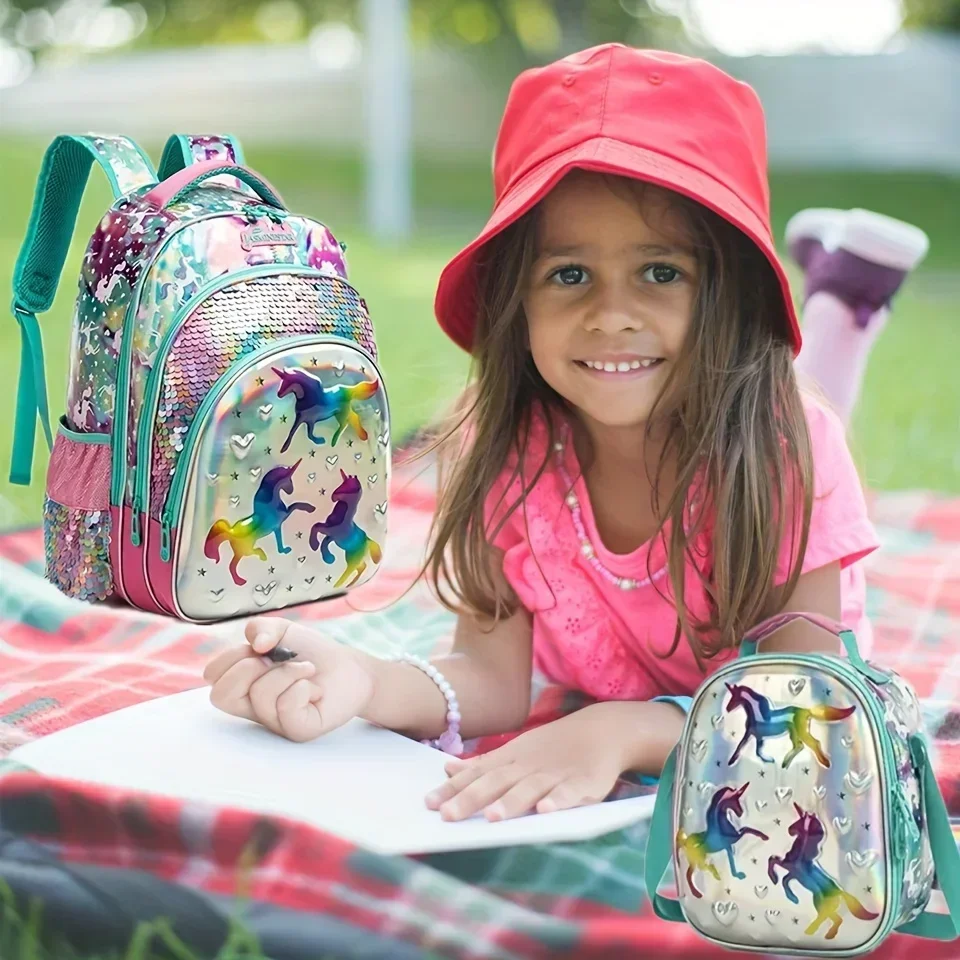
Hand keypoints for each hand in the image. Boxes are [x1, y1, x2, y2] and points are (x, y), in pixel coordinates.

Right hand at [203, 618, 375, 741]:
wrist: (348, 666)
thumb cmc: (310, 652)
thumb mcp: (281, 630)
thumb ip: (260, 627)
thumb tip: (256, 644)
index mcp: (242, 684)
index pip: (212, 676)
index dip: (232, 656)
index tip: (259, 648)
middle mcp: (253, 707)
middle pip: (220, 696)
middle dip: (248, 668)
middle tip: (274, 659)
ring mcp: (274, 722)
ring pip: (260, 695)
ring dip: (288, 671)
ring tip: (307, 669)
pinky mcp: (297, 730)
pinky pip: (287, 707)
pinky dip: (303, 687)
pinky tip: (314, 689)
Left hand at [424, 707, 625, 821]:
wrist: (601, 730)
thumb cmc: (552, 746)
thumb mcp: (516, 751)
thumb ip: (483, 763)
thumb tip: (447, 768)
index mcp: (511, 759)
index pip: (477, 774)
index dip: (453, 789)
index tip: (428, 804)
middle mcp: (528, 766)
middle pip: (497, 783)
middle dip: (471, 799)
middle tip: (447, 816)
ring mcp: (556, 774)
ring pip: (530, 789)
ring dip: (511, 802)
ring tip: (492, 817)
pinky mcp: (584, 783)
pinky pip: (570, 793)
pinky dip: (558, 800)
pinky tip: (545, 810)